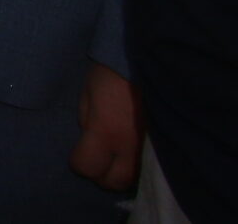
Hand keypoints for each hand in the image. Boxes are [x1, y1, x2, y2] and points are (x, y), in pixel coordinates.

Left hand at [71, 61, 141, 191]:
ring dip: (121, 173)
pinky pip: (150, 169)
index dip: (79, 162)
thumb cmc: (112, 73)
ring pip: (135, 179)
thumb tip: (89, 137)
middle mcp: (130, 147)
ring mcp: (151, 149)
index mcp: (106, 131)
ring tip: (115, 157)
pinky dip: (138, 167)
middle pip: (114, 182)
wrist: (149, 62)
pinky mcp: (165, 147)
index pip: (88, 166)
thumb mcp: (88, 93)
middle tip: (97, 159)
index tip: (78, 152)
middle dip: (101, 175)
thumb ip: (86, 120)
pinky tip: (132, 153)